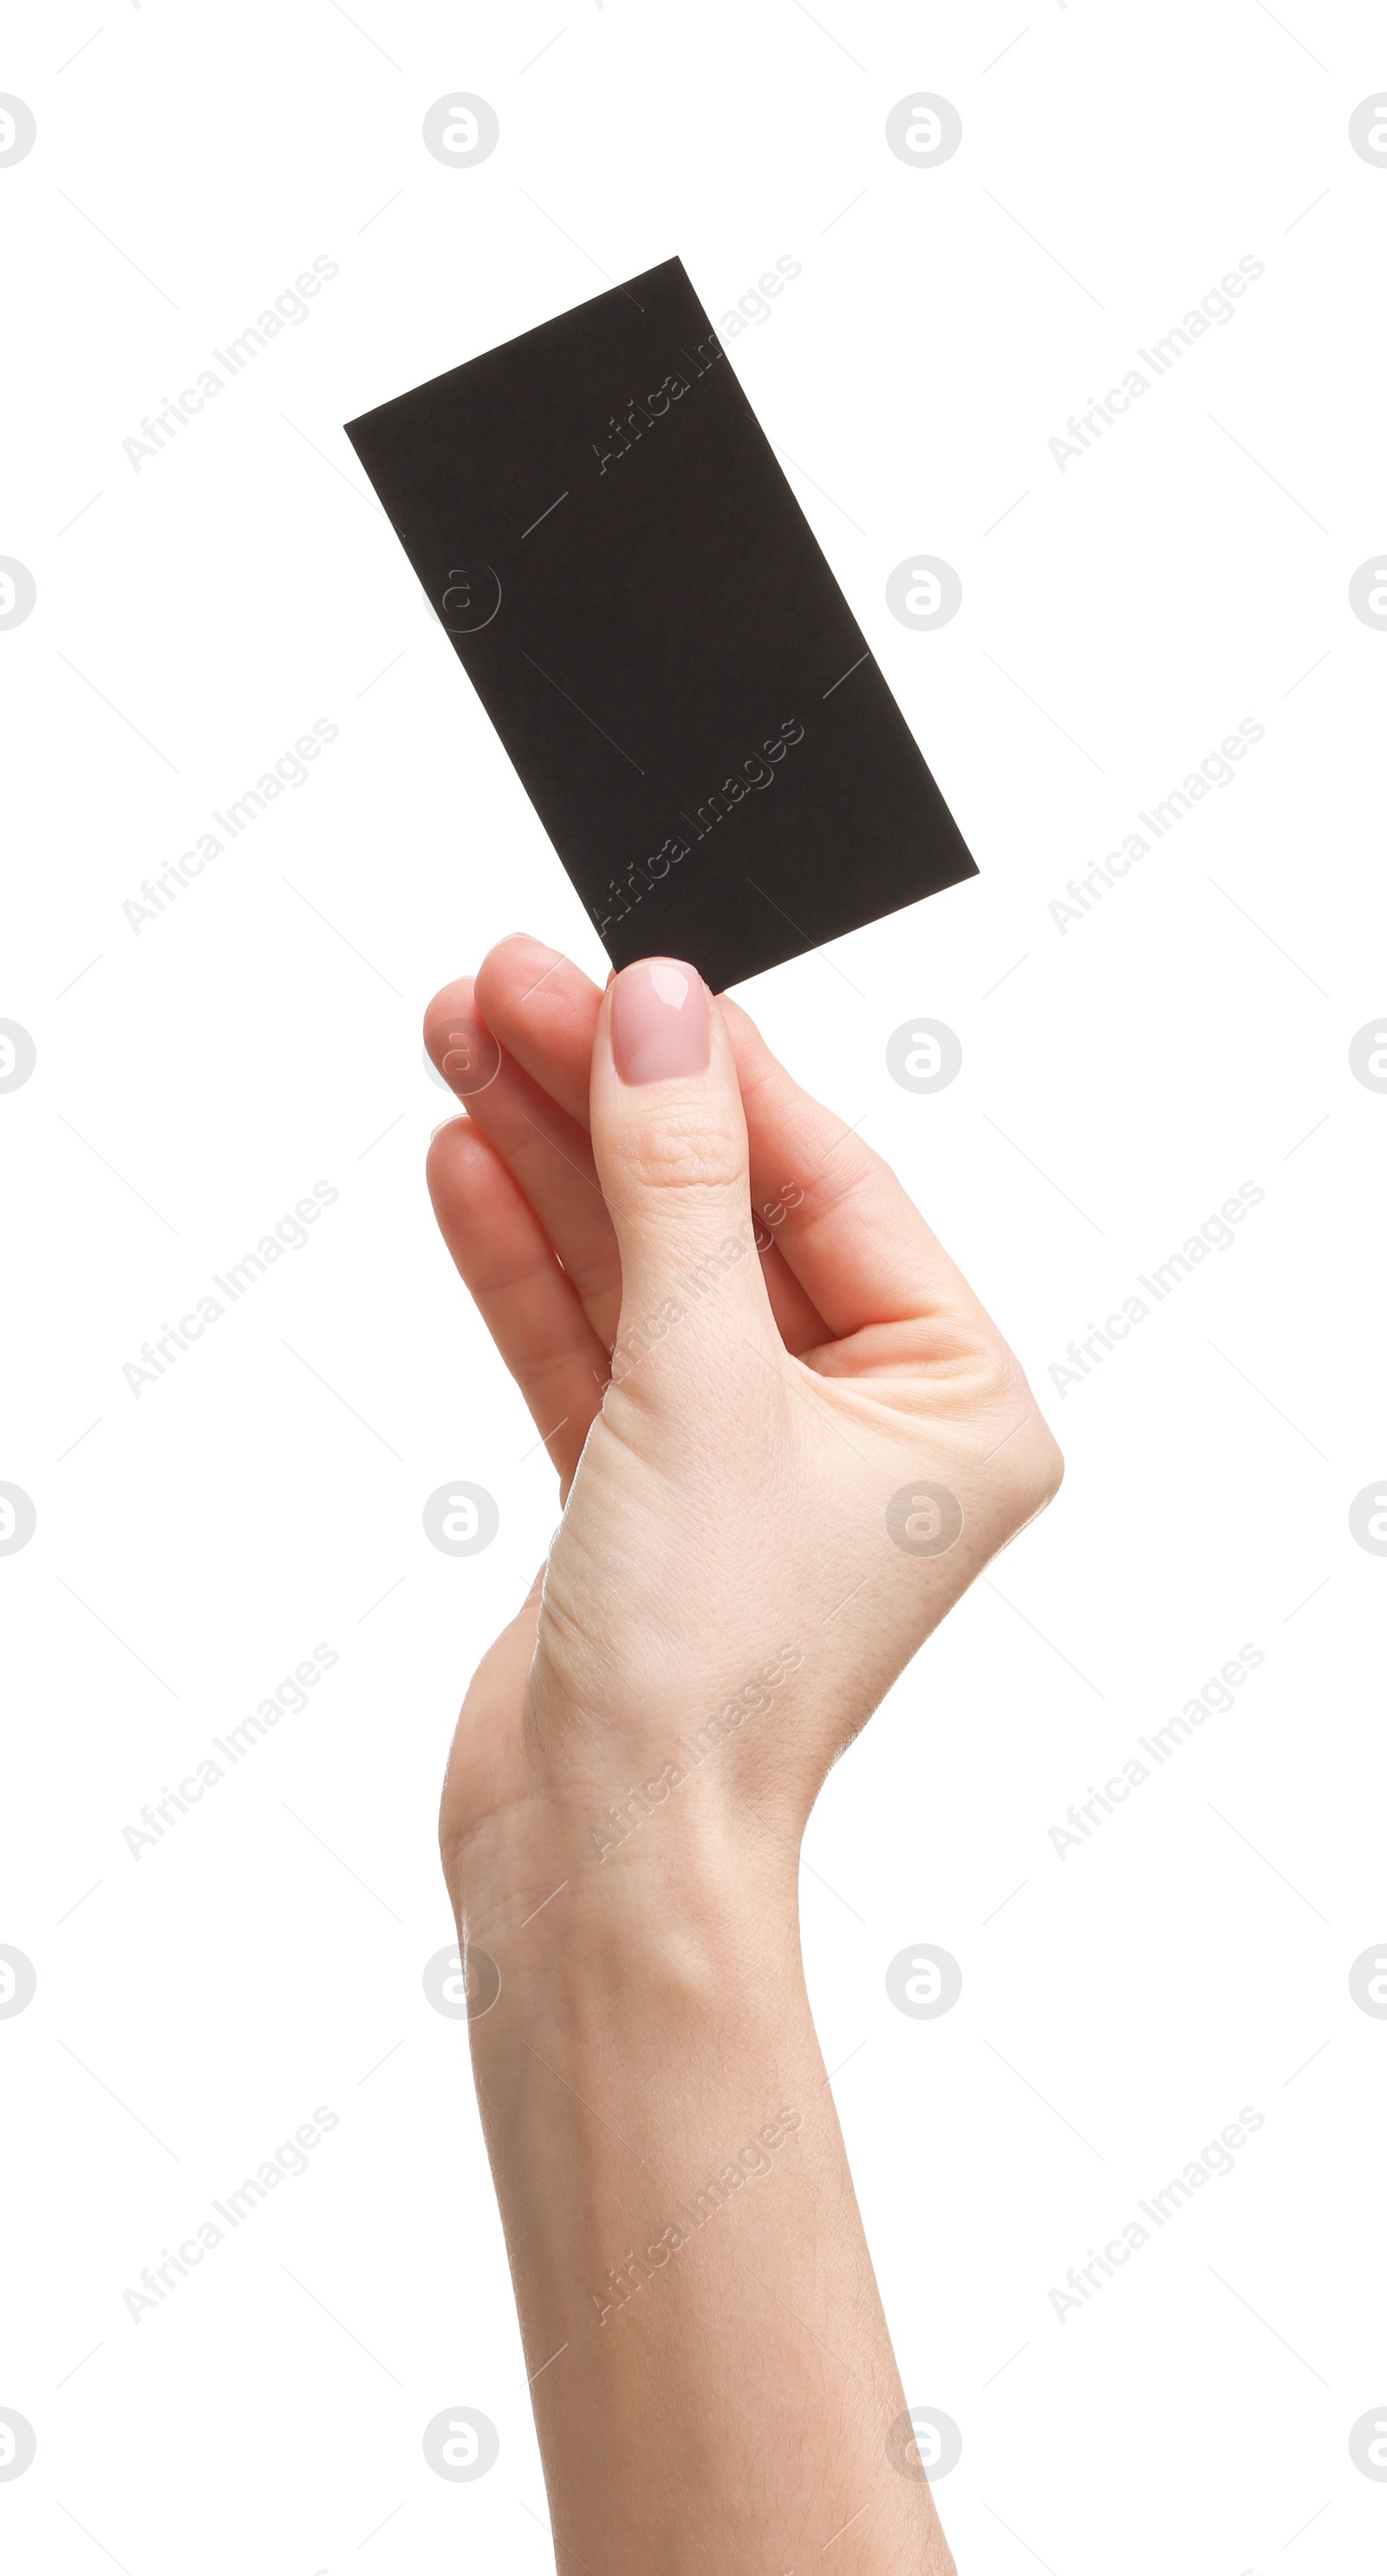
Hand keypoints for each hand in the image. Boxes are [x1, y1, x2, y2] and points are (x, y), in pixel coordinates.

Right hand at [423, 935, 1061, 1929]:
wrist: (599, 1861)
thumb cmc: (707, 1671)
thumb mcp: (701, 1382)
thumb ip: (676, 1188)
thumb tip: (659, 1019)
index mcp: (956, 1399)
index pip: (828, 1185)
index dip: (712, 1072)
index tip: (611, 977)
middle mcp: (865, 1423)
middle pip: (721, 1211)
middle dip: (607, 1102)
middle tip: (499, 989)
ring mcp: (747, 1458)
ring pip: (641, 1268)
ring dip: (547, 1158)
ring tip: (456, 1040)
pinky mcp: (643, 1496)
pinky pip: (587, 1344)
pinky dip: (526, 1262)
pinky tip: (464, 1165)